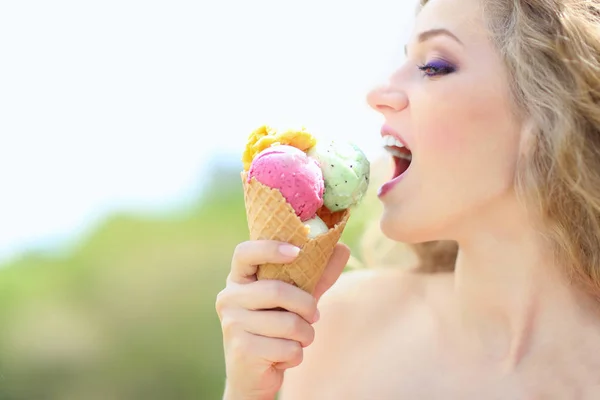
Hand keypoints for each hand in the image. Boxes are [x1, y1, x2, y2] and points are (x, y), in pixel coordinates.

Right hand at [215, 240, 349, 399]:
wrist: (253, 376)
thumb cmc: (276, 329)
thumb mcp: (295, 299)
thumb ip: (316, 275)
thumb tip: (343, 247)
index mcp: (238, 280)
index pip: (245, 253)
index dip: (270, 248)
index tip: (297, 251)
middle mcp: (229, 298)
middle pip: (277, 291)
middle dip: (306, 305)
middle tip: (314, 315)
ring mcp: (233, 324)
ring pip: (289, 323)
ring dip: (305, 335)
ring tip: (297, 340)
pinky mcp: (242, 350)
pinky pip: (288, 348)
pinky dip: (296, 355)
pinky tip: (282, 358)